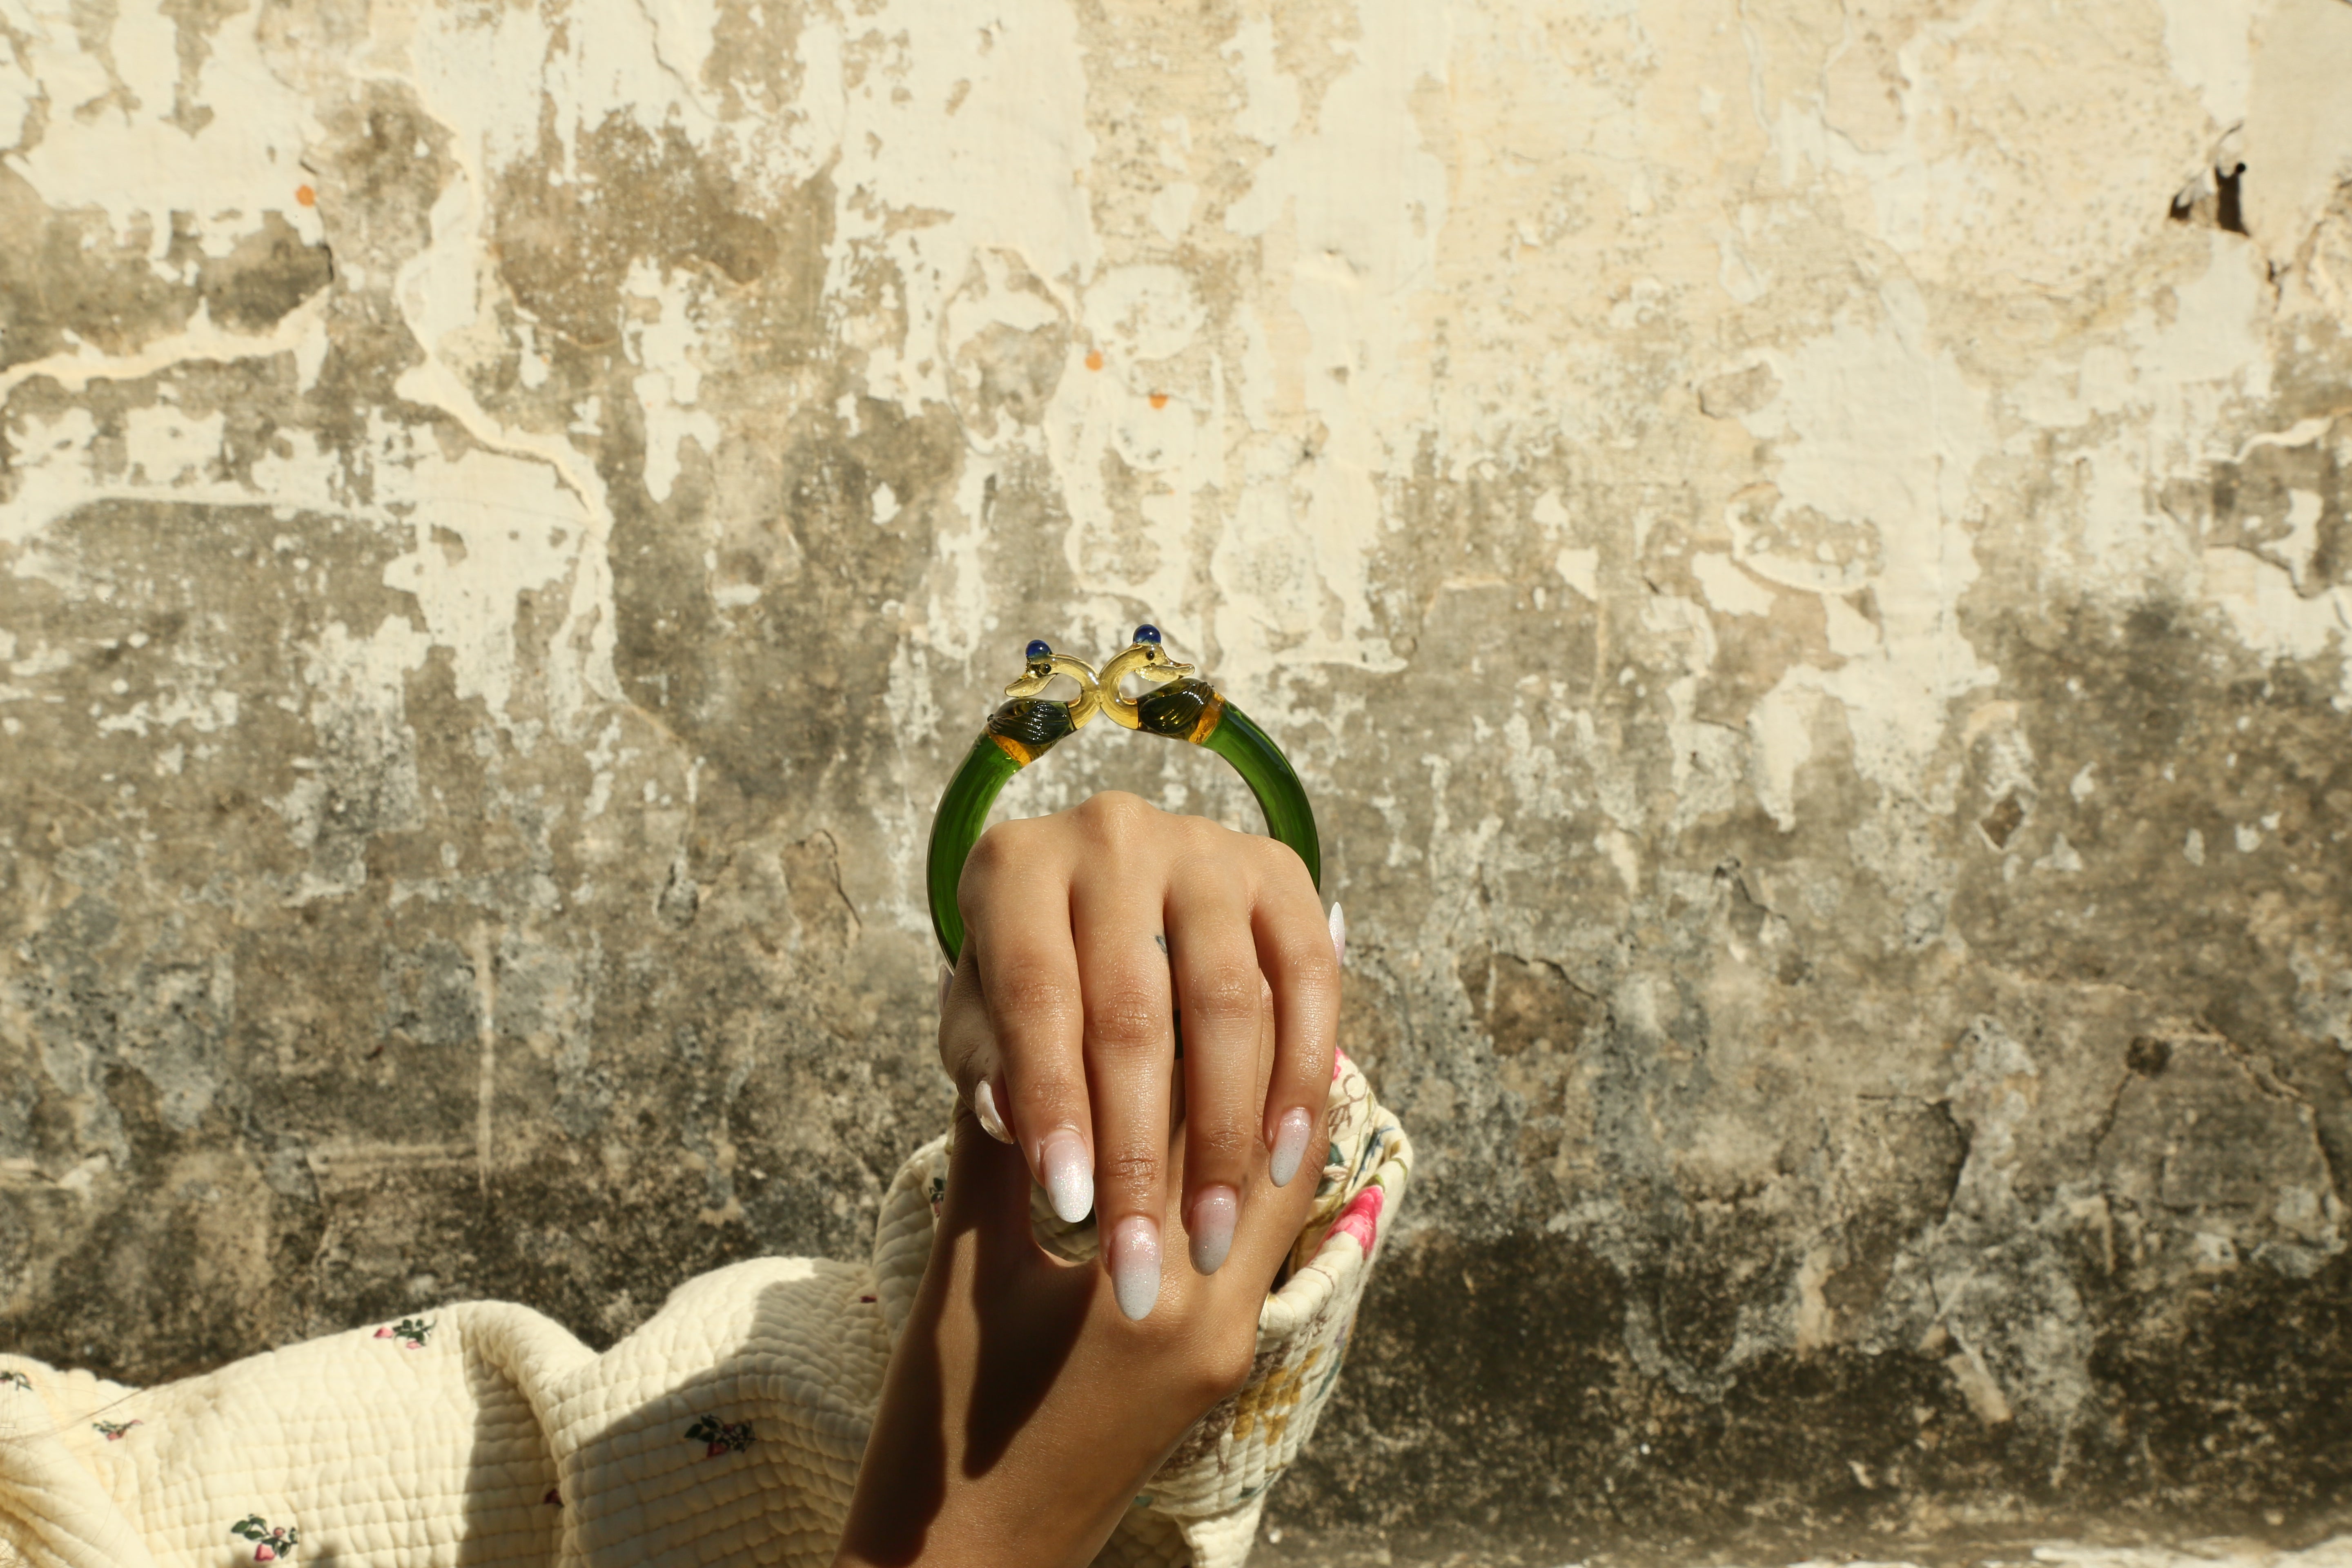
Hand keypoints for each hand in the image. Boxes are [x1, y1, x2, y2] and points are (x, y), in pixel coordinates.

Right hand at [834, 988, 1323, 1567]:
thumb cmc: (945, 1434)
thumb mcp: (966, 1271)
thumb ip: (998, 1152)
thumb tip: (1015, 1040)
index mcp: (1165, 1301)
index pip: (1226, 1136)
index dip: (1217, 1041)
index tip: (1201, 957)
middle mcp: (1223, 1325)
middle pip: (1274, 1165)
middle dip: (1259, 1068)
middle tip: (1241, 971)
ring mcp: (1226, 1354)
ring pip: (1270, 1207)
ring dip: (1256, 1120)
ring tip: (1238, 1026)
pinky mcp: (1207, 1370)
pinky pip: (1245, 1247)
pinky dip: (1230, 1178)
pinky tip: (1206, 1121)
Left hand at [940, 792, 1339, 1317]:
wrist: (1100, 895)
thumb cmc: (1027, 980)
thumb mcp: (978, 1021)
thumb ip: (986, 1065)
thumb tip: (1014, 1121)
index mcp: (1015, 865)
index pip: (1035, 994)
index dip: (1053, 1100)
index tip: (1068, 1204)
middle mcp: (1111, 834)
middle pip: (1133, 1008)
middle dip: (1136, 1149)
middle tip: (1135, 1263)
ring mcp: (1204, 846)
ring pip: (1228, 1001)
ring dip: (1223, 1133)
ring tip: (1206, 1239)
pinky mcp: (1279, 871)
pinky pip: (1307, 980)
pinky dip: (1298, 1075)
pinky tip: (1279, 1162)